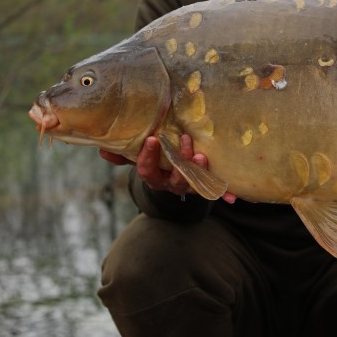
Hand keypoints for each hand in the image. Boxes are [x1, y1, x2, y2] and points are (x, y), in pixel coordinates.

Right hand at [99, 135, 236, 202]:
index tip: (151, 138)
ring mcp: (189, 185)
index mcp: (154, 176)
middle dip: (180, 164)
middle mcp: (171, 183)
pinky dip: (225, 194)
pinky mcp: (205, 186)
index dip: (147, 157)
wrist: (175, 176)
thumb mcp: (139, 157)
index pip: (147, 170)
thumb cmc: (156, 161)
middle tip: (185, 142)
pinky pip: (215, 191)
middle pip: (174, 179)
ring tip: (202, 157)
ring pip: (193, 182)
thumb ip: (123, 154)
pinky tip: (234, 197)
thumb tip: (103, 149)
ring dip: (199, 171)